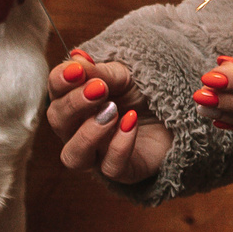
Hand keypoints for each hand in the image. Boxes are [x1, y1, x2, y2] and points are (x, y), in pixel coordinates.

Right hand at [46, 51, 169, 187]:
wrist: (177, 113)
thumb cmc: (143, 93)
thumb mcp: (124, 74)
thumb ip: (99, 71)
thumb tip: (75, 59)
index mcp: (75, 102)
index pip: (55, 92)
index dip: (60, 81)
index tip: (76, 70)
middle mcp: (78, 130)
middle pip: (58, 122)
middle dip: (74, 104)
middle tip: (99, 89)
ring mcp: (98, 154)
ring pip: (73, 156)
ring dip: (88, 133)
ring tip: (112, 112)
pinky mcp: (123, 171)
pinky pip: (111, 167)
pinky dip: (119, 145)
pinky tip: (131, 122)